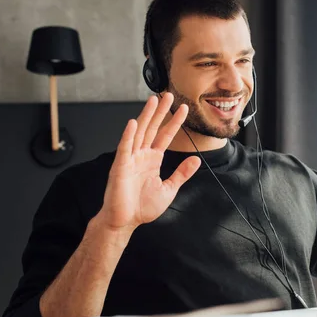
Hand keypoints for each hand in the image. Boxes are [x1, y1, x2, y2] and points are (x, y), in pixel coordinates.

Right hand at [97, 93, 200, 232]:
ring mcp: (130, 159)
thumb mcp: (169, 189)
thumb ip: (181, 173)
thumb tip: (196, 159)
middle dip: (161, 111)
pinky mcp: (120, 166)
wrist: (125, 222)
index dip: (174, 122)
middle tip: (168, 95)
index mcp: (152, 160)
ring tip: (153, 101)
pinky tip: (133, 123)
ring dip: (146, 116)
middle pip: (152, 128)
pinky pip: (124, 148)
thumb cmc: (141, 208)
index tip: (183, 109)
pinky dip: (128, 135)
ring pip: (139, 132)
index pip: (165, 135)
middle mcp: (141, 155)